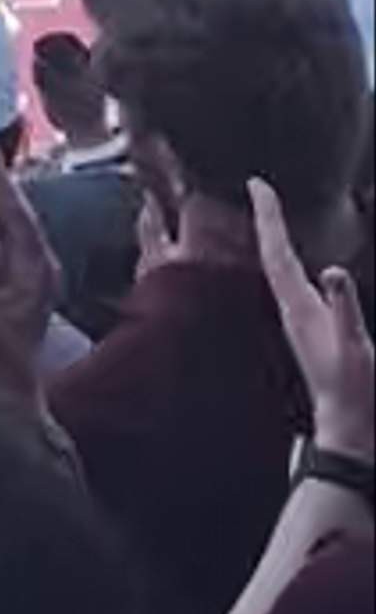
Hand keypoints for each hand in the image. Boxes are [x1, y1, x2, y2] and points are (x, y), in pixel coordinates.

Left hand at [253, 181, 375, 453]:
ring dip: (274, 240)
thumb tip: (333, 272)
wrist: (350, 428)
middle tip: (259, 190)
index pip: (278, 253)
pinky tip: (295, 266)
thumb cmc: (355, 392)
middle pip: (272, 255)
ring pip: (279, 271)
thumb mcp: (356, 348)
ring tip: (270, 216)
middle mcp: (292, 311)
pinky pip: (292, 287)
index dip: (269, 217)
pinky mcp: (307, 332)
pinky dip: (289, 265)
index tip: (258, 185)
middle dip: (265, 220)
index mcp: (300, 309)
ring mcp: (297, 322)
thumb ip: (345, 311)